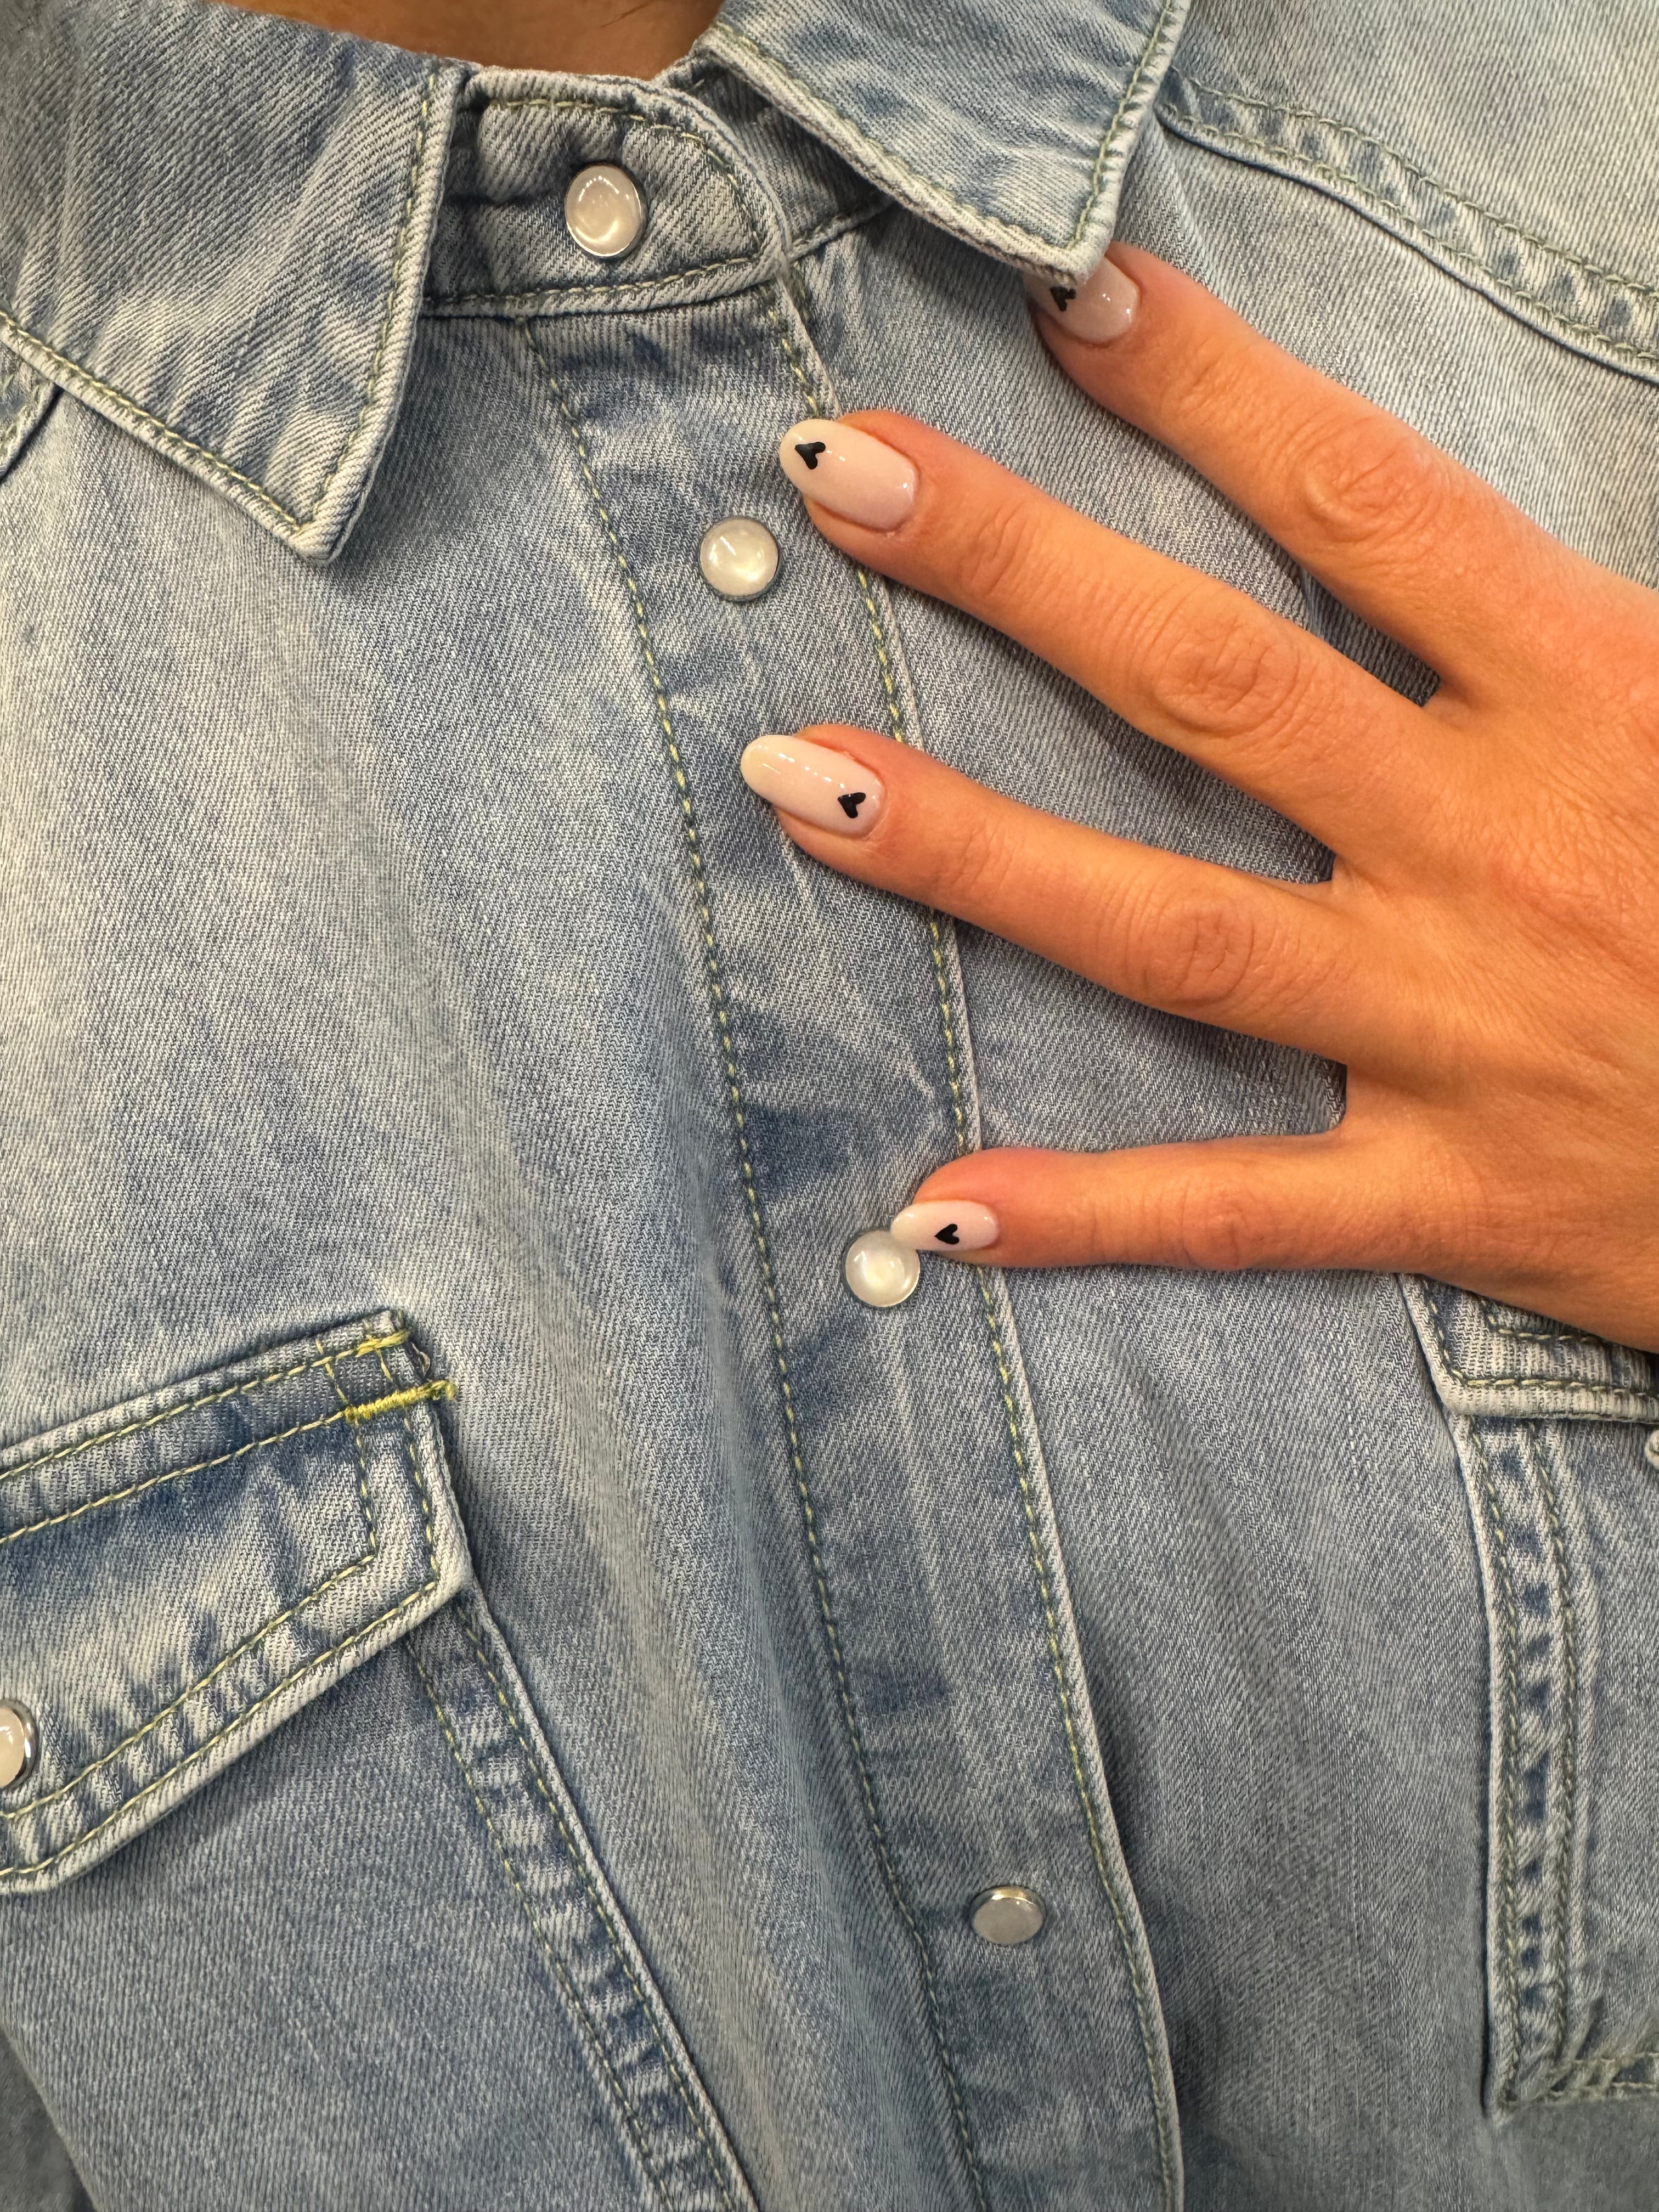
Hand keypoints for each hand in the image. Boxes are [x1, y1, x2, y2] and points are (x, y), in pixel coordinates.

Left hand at [741, 245, 1658, 1349]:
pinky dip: (1093, 1217)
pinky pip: (1246, 1213)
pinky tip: (936, 1209)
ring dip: (975, 856)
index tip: (1065, 309)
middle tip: (842, 477)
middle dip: (1022, 571)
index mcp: (1601, 700)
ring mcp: (1460, 1034)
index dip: (1214, 396)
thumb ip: (1606, 609)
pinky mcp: (1457, 1195)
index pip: (1369, 510)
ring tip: (799, 778)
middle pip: (1217, 687)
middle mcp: (1498, 854)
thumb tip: (1449, 528)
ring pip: (1176, 935)